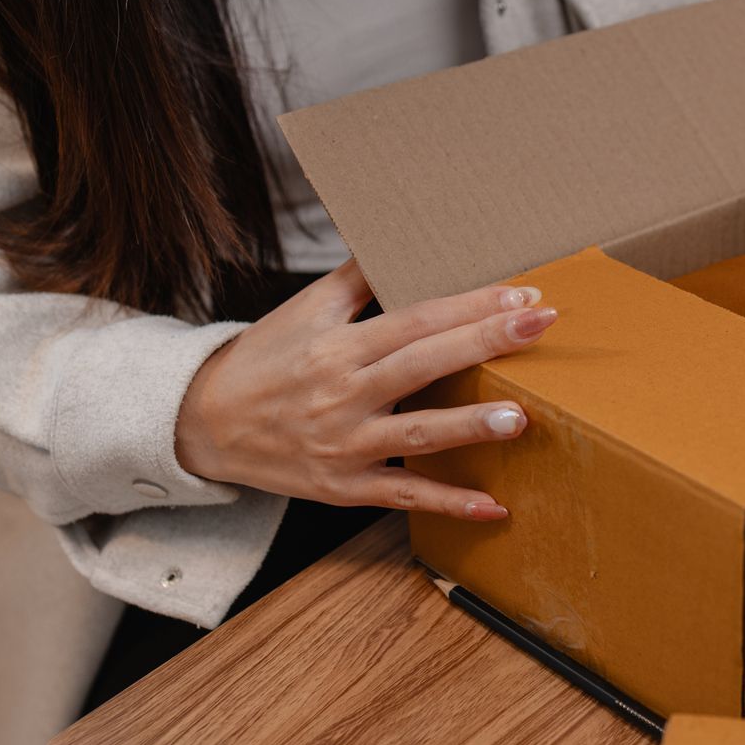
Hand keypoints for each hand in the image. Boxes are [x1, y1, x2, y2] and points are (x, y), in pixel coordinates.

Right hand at [174, 260, 555, 520]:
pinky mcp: (345, 488)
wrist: (203, 425)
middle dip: (486, 343)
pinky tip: (495, 505)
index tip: (522, 294)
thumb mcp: (304, 310)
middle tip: (541, 325)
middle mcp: (344, 396)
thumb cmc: (264, 361)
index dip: (470, 306)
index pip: (415, 320)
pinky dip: (449, 503)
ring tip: (522, 417)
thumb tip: (397, 240)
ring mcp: (346, 446)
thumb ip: (356, 279)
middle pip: (424, 365)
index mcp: (339, 348)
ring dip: (471, 426)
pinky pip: (405, 497)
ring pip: (418, 435)